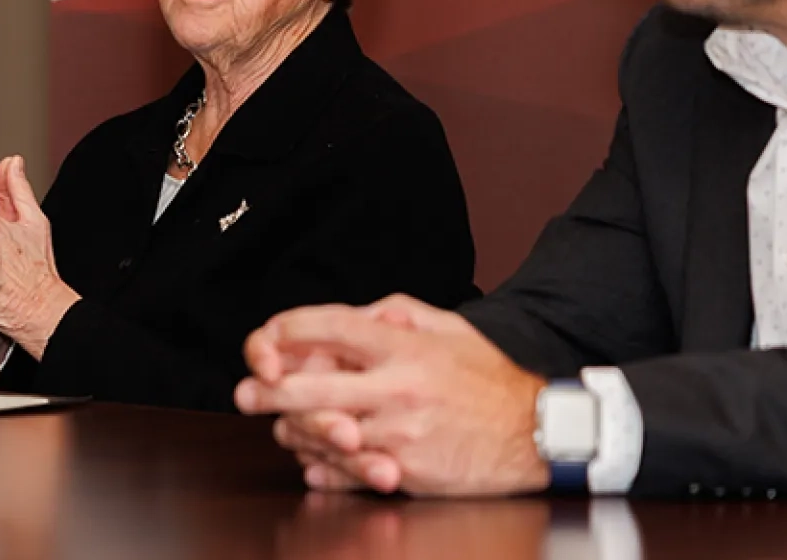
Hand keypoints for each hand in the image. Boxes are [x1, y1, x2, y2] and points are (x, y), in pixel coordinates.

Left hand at [234, 294, 549, 496]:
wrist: (540, 431)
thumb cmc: (491, 378)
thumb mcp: (448, 326)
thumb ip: (398, 314)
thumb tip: (360, 315)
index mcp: (402, 346)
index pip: (327, 326)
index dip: (286, 330)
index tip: (267, 339)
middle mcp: (394, 386)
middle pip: (305, 385)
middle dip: (264, 388)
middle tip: (245, 392)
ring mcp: (397, 432)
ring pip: (319, 432)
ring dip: (292, 429)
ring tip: (282, 426)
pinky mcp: (405, 470)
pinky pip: (346, 471)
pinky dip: (323, 467)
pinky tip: (313, 462)